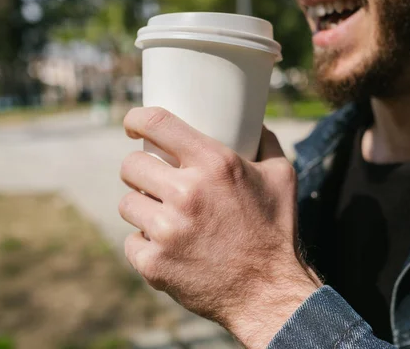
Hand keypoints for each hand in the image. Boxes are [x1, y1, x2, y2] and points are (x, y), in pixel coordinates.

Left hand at [119, 107, 320, 347]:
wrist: (269, 291)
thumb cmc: (276, 231)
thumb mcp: (281, 176)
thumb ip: (265, 142)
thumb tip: (253, 122)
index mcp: (215, 164)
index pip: (156, 123)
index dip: (136, 118)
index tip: (134, 126)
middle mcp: (187, 193)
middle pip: (131, 165)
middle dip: (141, 170)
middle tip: (155, 180)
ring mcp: (166, 230)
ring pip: (127, 203)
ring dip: (143, 207)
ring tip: (164, 216)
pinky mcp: (153, 263)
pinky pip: (132, 242)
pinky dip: (146, 244)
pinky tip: (168, 247)